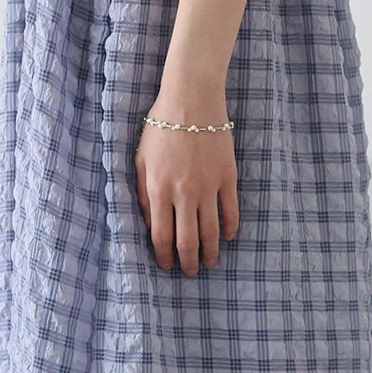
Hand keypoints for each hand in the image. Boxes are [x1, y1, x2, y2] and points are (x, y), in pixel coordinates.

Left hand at [134, 90, 239, 275]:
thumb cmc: (161, 126)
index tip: (166, 265)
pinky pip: (231, 210)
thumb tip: (150, 222)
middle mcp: (184, 193)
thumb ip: (143, 193)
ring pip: (211, 231)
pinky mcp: (228, 177)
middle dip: (188, 262)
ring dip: (211, 252)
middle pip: (188, 240)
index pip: (161, 235)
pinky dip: (230, 227)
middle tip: (191, 272)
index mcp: (159, 190)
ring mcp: (208, 187)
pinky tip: (228, 237)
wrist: (191, 100)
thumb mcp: (140, 159)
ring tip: (210, 263)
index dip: (163, 256)